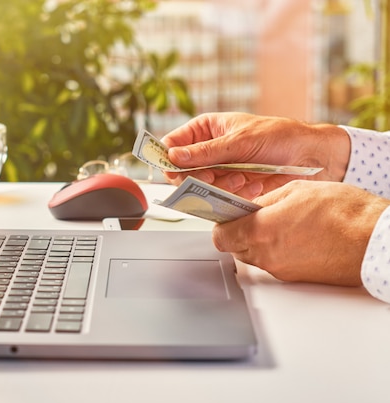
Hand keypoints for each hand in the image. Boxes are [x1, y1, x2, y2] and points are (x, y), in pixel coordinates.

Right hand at [161, 112, 350, 198]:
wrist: (311, 157)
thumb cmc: (280, 136)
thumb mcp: (240, 140)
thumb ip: (206, 152)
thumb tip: (174, 156)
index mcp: (206, 130)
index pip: (172, 144)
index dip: (167, 156)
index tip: (172, 167)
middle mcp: (208, 151)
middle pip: (180, 169)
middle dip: (193, 175)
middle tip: (207, 178)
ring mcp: (219, 170)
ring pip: (198, 186)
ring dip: (217, 184)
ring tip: (239, 177)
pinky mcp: (230, 189)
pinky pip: (216, 197)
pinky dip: (230, 193)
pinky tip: (249, 183)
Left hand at [212, 181, 389, 285]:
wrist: (374, 240)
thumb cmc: (343, 213)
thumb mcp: (297, 190)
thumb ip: (265, 201)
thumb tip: (249, 206)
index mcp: (260, 230)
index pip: (220, 235)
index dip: (221, 223)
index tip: (225, 214)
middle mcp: (266, 255)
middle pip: (234, 247)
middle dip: (239, 232)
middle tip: (254, 216)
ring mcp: (280, 269)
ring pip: (253, 257)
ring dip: (257, 242)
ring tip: (280, 224)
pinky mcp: (294, 278)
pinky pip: (273, 264)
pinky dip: (276, 251)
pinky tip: (294, 236)